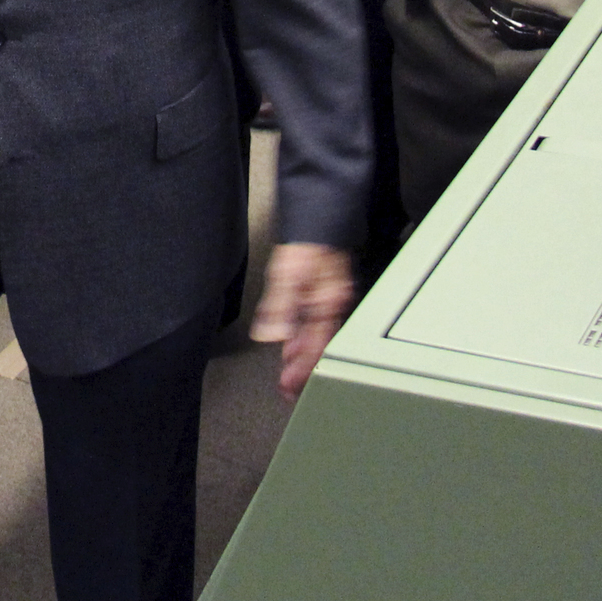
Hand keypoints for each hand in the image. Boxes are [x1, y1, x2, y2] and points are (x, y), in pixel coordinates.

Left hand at [251, 242, 356, 399]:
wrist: (320, 212)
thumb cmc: (308, 239)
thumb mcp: (288, 272)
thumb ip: (280, 304)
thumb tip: (270, 334)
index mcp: (328, 302)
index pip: (317, 345)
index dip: (302, 368)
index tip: (289, 385)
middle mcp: (332, 303)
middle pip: (319, 345)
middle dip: (304, 370)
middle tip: (289, 389)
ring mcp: (328, 297)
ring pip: (317, 336)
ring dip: (302, 357)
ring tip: (289, 374)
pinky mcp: (322, 290)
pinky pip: (314, 322)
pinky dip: (302, 337)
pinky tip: (292, 344)